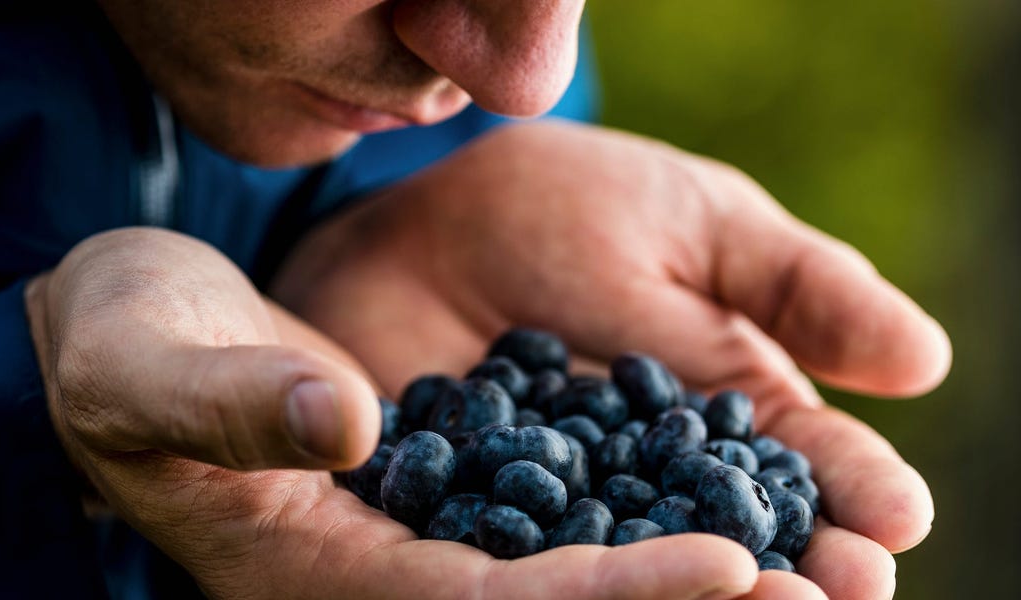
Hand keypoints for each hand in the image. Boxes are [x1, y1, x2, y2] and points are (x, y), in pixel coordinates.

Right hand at [27, 227, 753, 599]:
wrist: (130, 336)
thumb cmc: (119, 347)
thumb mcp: (148, 365)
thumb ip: (231, 400)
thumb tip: (342, 421)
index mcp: (309, 571)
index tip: (724, 569)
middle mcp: (370, 577)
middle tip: (810, 595)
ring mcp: (401, 543)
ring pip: (553, 585)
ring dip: (669, 582)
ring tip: (793, 564)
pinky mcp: (425, 499)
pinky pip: (541, 530)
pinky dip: (627, 530)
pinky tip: (710, 507)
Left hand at [271, 120, 951, 598]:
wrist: (419, 218)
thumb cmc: (567, 207)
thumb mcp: (695, 225)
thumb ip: (796, 290)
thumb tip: (927, 361)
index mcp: (723, 405)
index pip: (800, 458)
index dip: (851, 487)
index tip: (897, 516)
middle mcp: (654, 471)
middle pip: (732, 532)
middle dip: (793, 565)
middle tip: (847, 594)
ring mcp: (565, 499)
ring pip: (640, 556)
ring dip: (698, 586)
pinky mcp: (475, 509)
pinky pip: (521, 545)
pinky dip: (560, 571)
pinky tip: (594, 588)